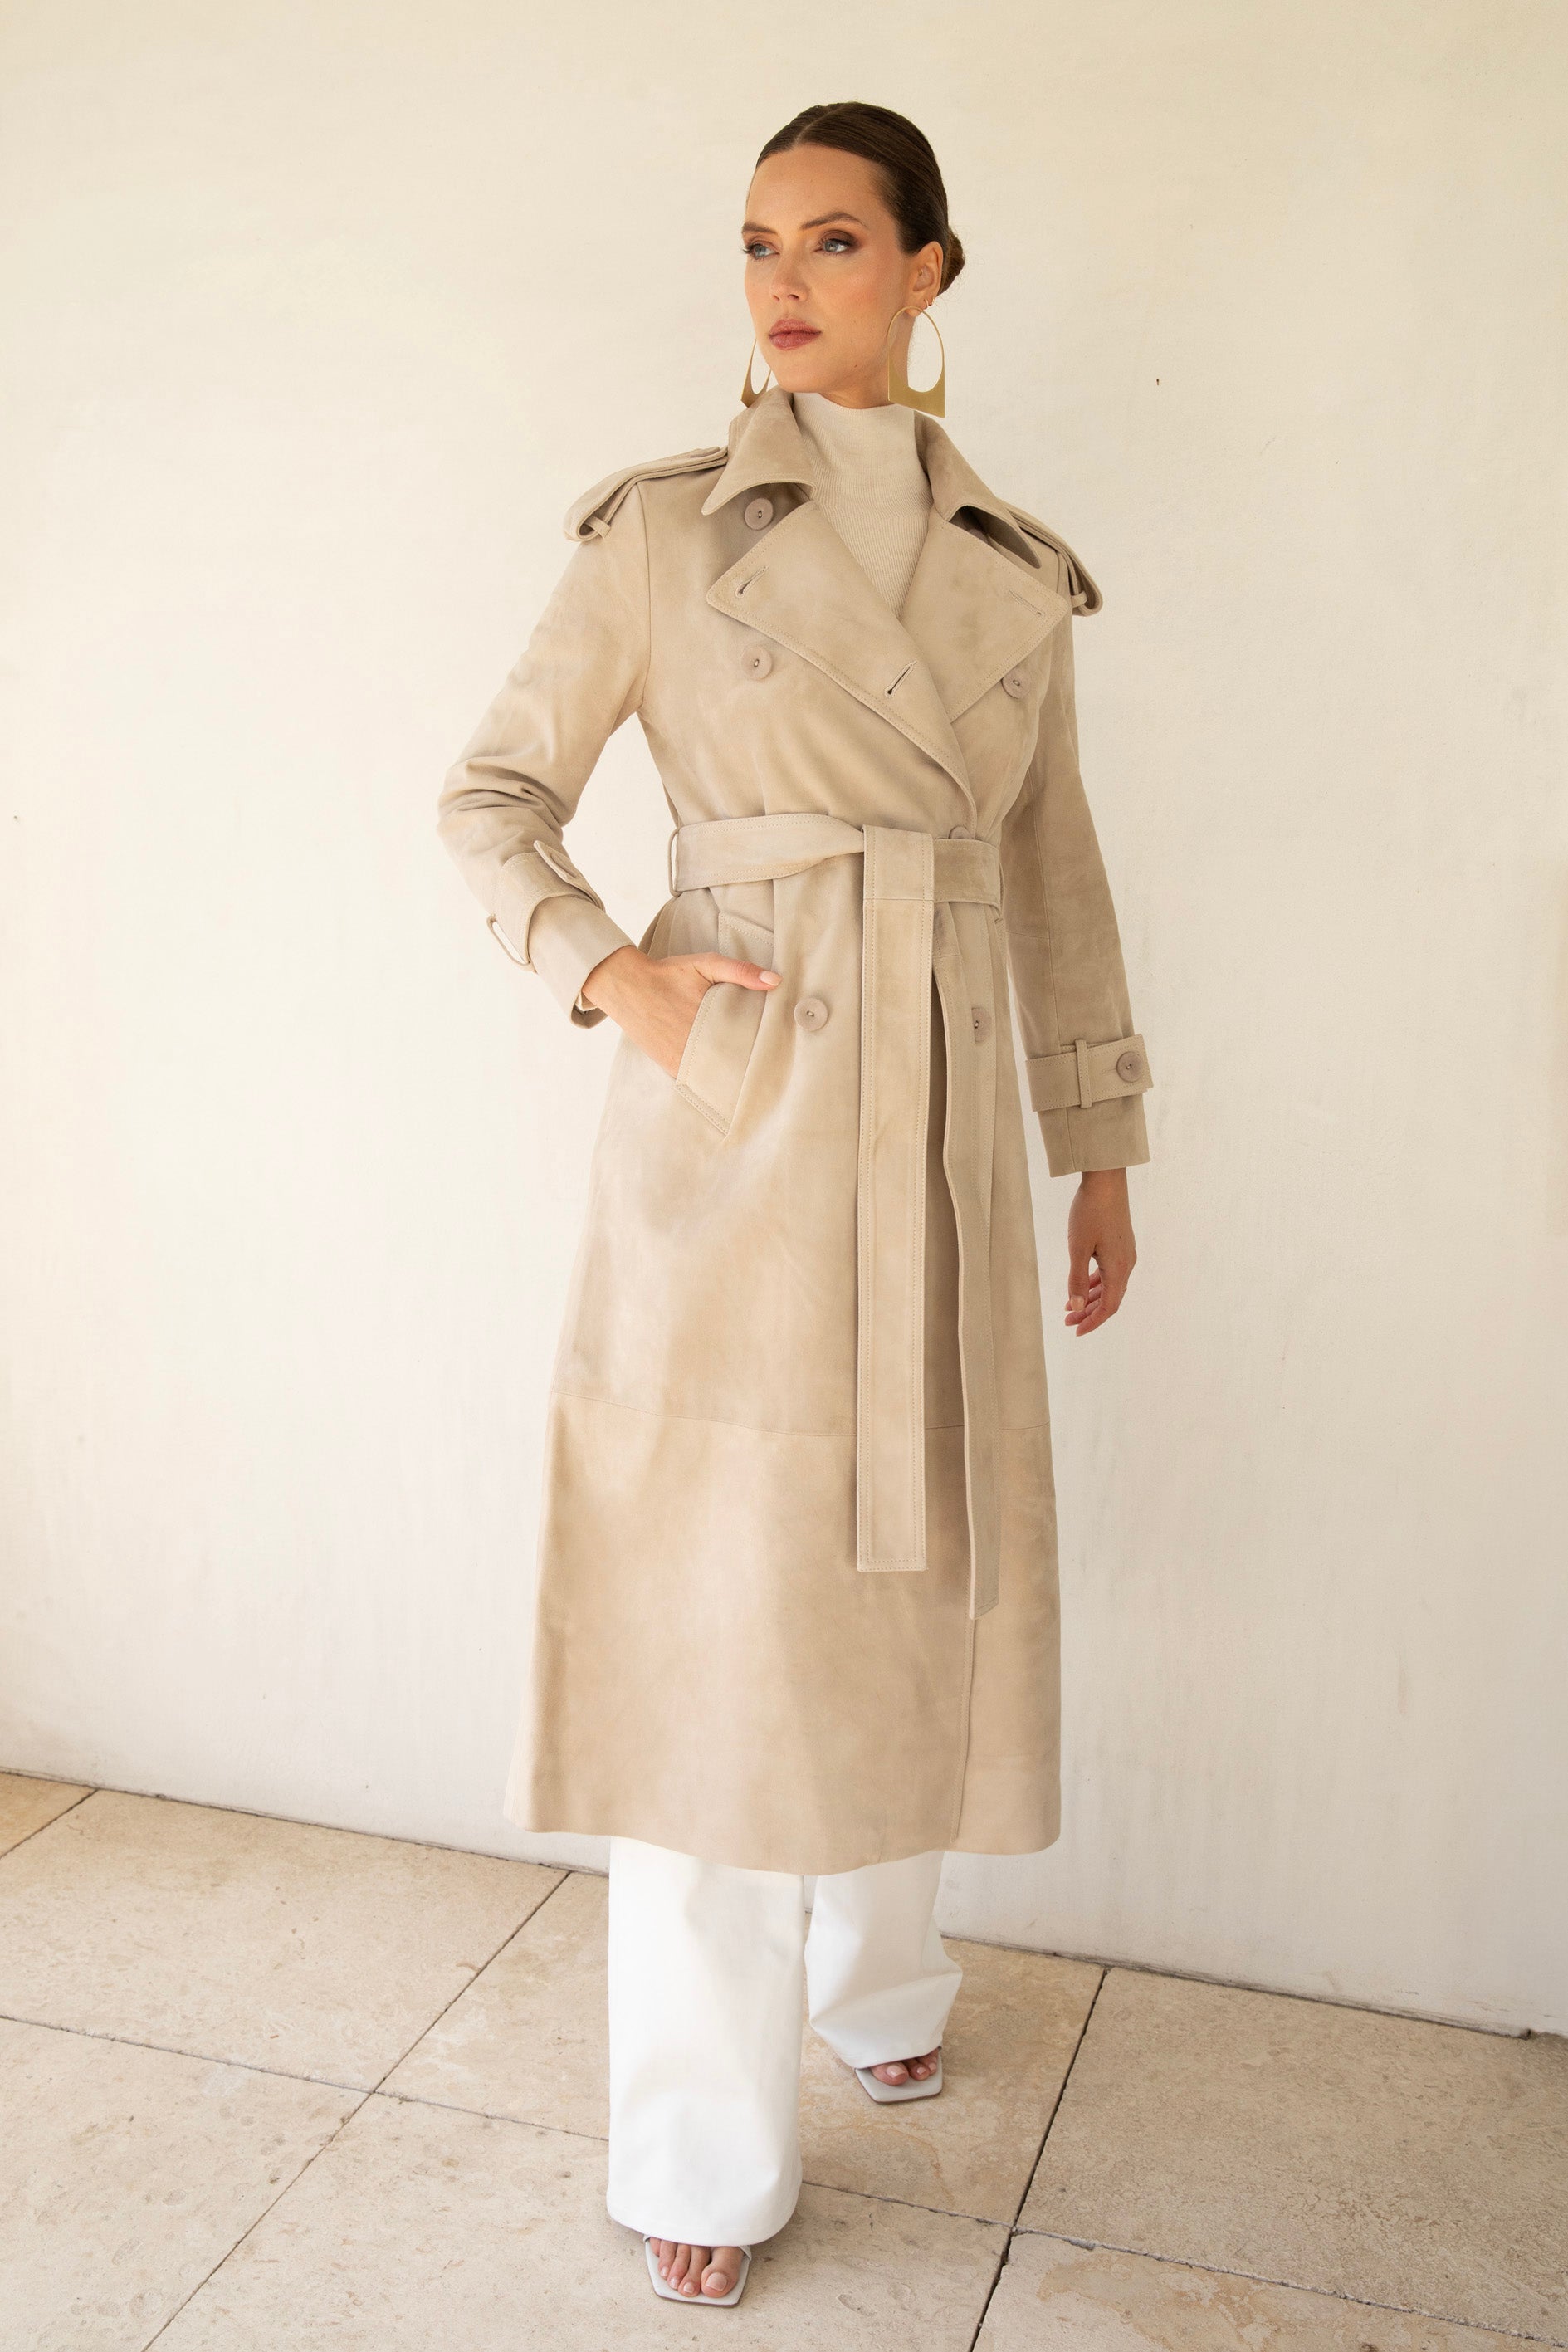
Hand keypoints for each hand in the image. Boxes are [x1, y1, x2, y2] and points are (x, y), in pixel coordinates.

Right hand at [581, 944, 780, 1077]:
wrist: (626, 985)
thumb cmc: (669, 974)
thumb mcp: (706, 965)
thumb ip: (741, 972)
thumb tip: (776, 981)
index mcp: (711, 1022)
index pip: (747, 1046)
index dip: (764, 1052)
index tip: (780, 1056)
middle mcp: (696, 1046)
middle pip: (734, 1066)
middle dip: (751, 1068)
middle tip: (772, 1073)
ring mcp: (682, 1060)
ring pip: (716, 1078)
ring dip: (731, 1078)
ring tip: (751, 1081)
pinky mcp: (670, 1066)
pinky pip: (696, 1080)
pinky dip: (709, 1081)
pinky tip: (724, 1084)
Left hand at [1065, 1168, 1136, 1337]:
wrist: (1106, 1180)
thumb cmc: (1090, 1211)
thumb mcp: (1077, 1248)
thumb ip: (1076, 1279)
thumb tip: (1076, 1307)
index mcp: (1118, 1268)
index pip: (1109, 1307)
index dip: (1092, 1322)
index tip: (1075, 1331)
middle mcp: (1126, 1264)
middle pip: (1110, 1299)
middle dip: (1088, 1312)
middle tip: (1067, 1321)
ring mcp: (1125, 1253)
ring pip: (1109, 1286)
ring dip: (1090, 1298)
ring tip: (1069, 1306)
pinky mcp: (1120, 1244)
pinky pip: (1109, 1272)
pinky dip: (1095, 1282)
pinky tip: (1080, 1285)